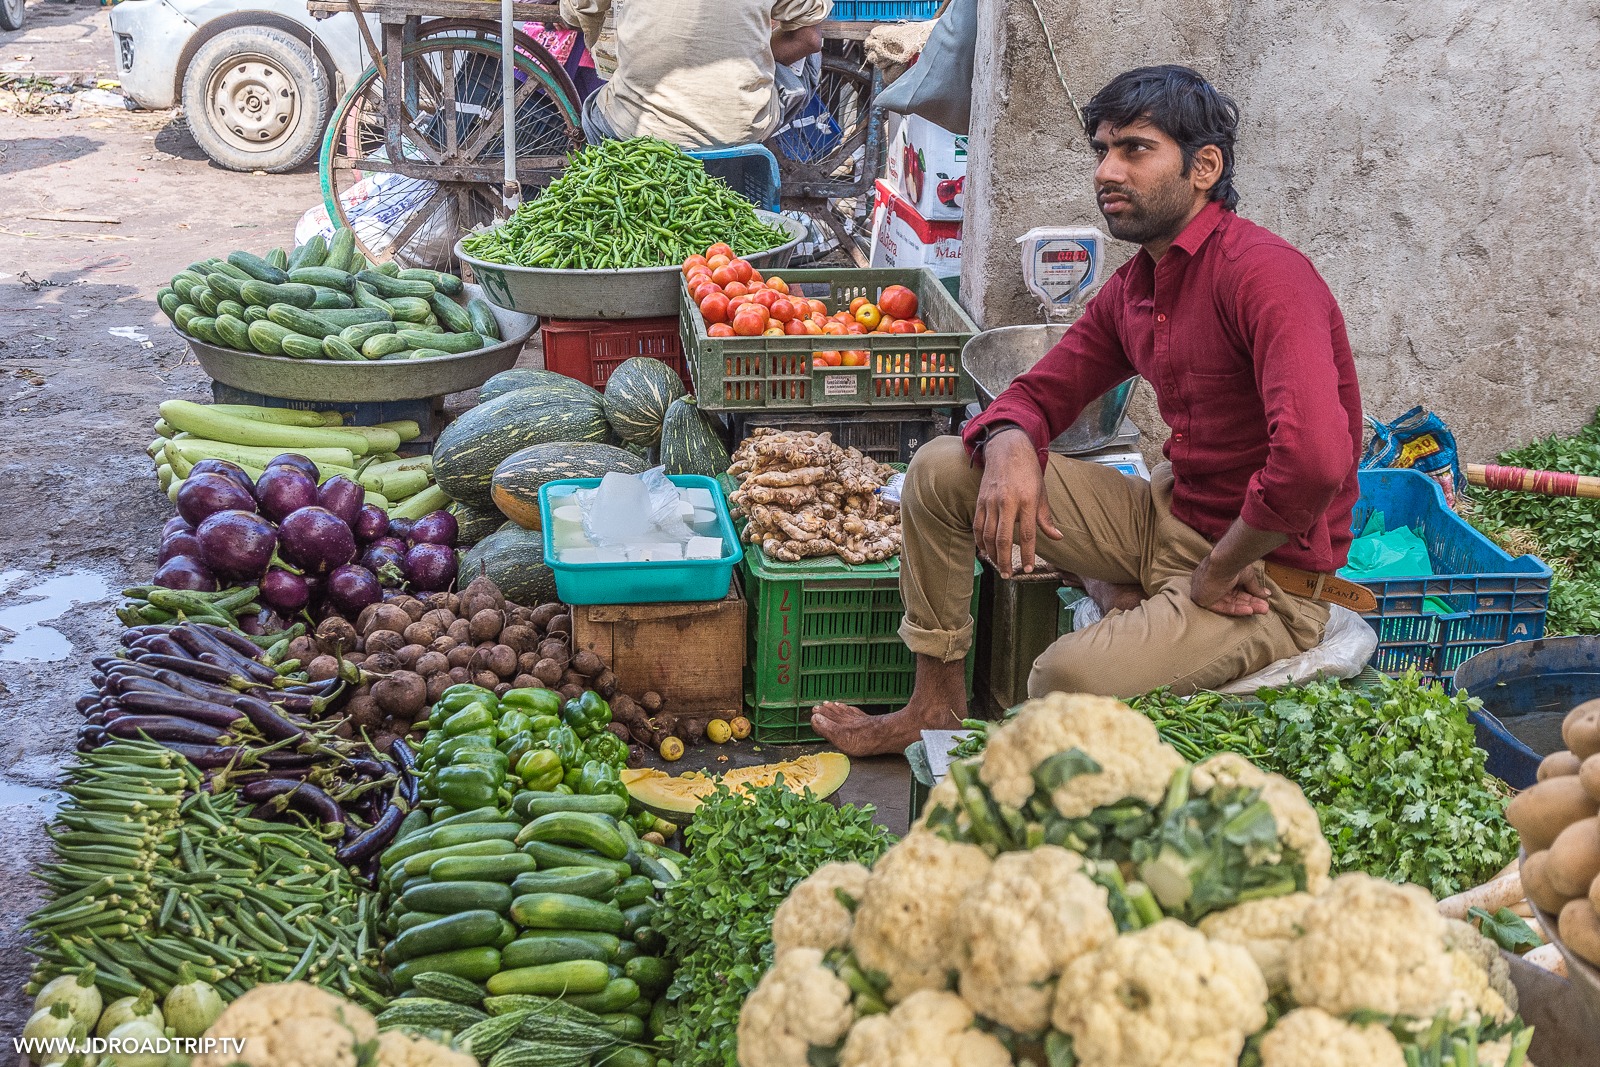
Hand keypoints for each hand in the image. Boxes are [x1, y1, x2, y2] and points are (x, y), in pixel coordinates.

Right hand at [974, 429, 1061, 577]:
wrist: (1007, 450)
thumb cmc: (1028, 472)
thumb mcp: (1042, 493)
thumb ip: (1046, 518)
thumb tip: (1057, 537)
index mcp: (1027, 501)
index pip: (1027, 534)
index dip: (1027, 554)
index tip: (1028, 568)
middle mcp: (1007, 502)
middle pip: (1003, 538)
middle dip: (1005, 560)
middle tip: (1009, 575)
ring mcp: (991, 501)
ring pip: (987, 535)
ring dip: (992, 554)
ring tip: (998, 567)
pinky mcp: (980, 501)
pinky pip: (977, 525)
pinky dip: (979, 541)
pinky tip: (985, 551)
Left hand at [1189, 555, 1272, 616]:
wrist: (1224, 561)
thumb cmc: (1233, 562)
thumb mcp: (1247, 575)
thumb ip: (1254, 587)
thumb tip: (1266, 595)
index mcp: (1218, 574)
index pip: (1234, 588)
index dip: (1249, 595)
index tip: (1262, 599)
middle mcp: (1210, 583)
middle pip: (1233, 597)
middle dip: (1250, 602)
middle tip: (1265, 607)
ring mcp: (1206, 591)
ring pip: (1230, 603)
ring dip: (1247, 607)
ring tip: (1263, 609)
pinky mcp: (1203, 600)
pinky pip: (1222, 607)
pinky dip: (1237, 609)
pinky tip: (1250, 611)